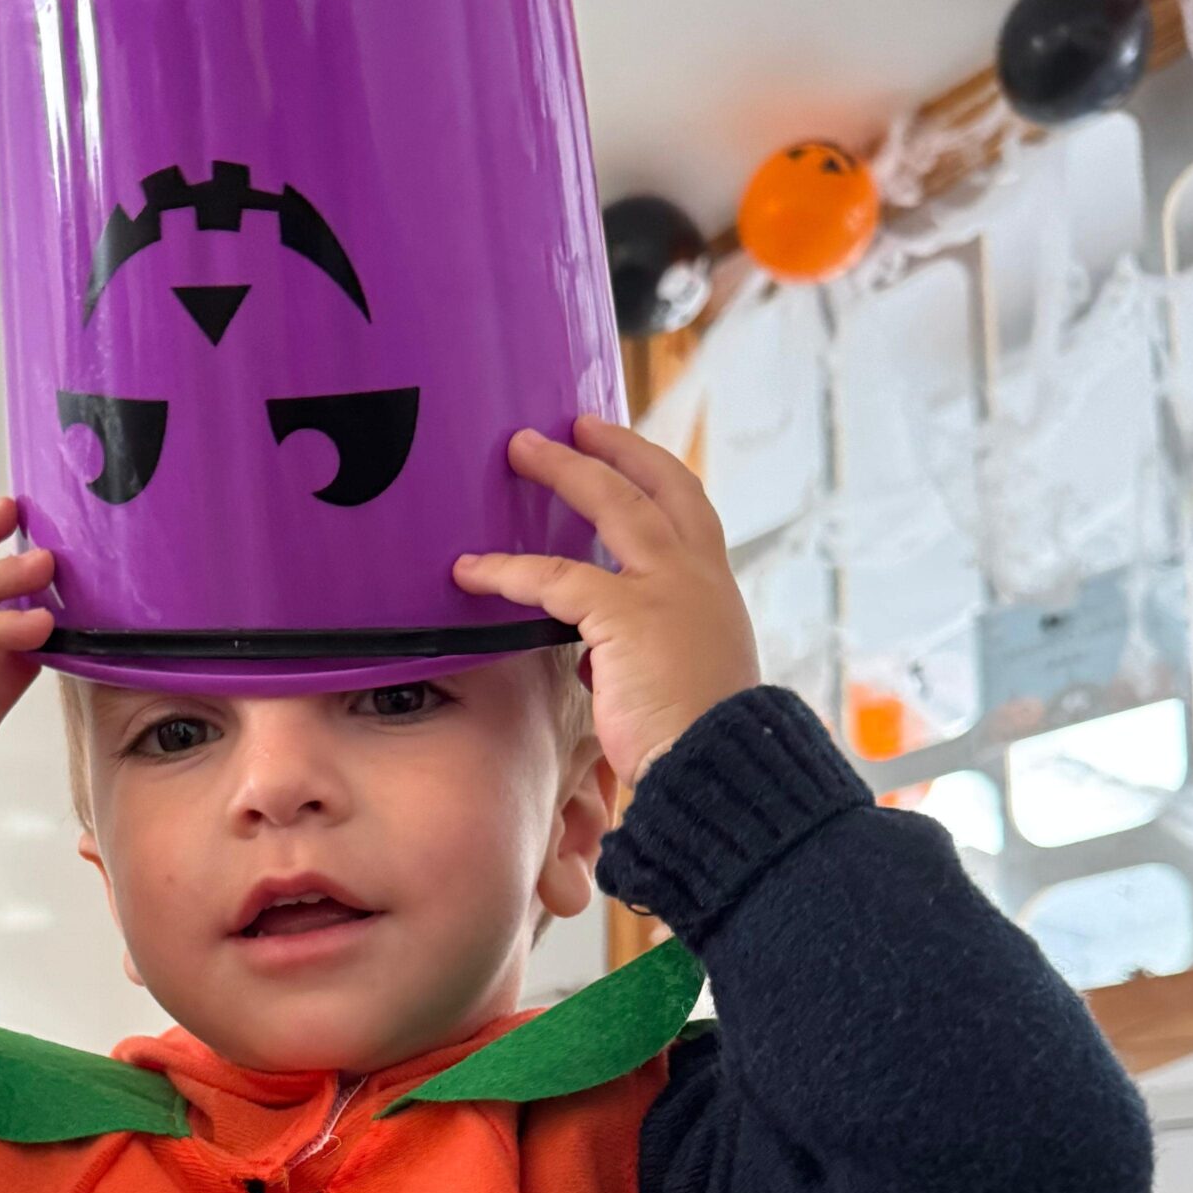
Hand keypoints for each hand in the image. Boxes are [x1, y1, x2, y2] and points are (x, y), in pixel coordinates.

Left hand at [452, 418, 759, 789]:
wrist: (719, 768)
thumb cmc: (699, 740)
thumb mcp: (683, 680)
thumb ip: (645, 653)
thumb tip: (598, 658)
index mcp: (714, 591)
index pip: (688, 510)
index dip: (654, 474)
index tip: (624, 454)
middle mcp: (698, 576)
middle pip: (656, 484)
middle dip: (612, 448)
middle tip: (573, 425)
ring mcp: (667, 588)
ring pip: (612, 504)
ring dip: (564, 470)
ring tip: (521, 450)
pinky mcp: (627, 615)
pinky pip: (555, 579)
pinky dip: (509, 571)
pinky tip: (472, 570)